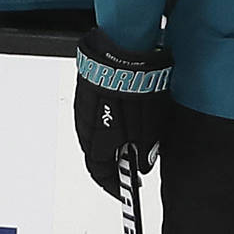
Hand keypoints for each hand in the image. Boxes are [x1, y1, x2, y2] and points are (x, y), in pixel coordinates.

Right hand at [74, 28, 172, 198]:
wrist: (123, 46)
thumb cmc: (136, 85)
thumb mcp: (150, 125)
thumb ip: (146, 150)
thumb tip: (144, 164)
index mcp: (98, 140)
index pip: (101, 173)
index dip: (114, 184)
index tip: (125, 188)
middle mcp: (85, 125)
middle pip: (96, 153)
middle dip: (114, 159)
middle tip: (132, 159)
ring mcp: (83, 104)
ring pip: (95, 131)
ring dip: (112, 137)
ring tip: (133, 132)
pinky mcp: (86, 86)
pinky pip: (95, 111)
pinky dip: (109, 118)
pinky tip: (124, 110)